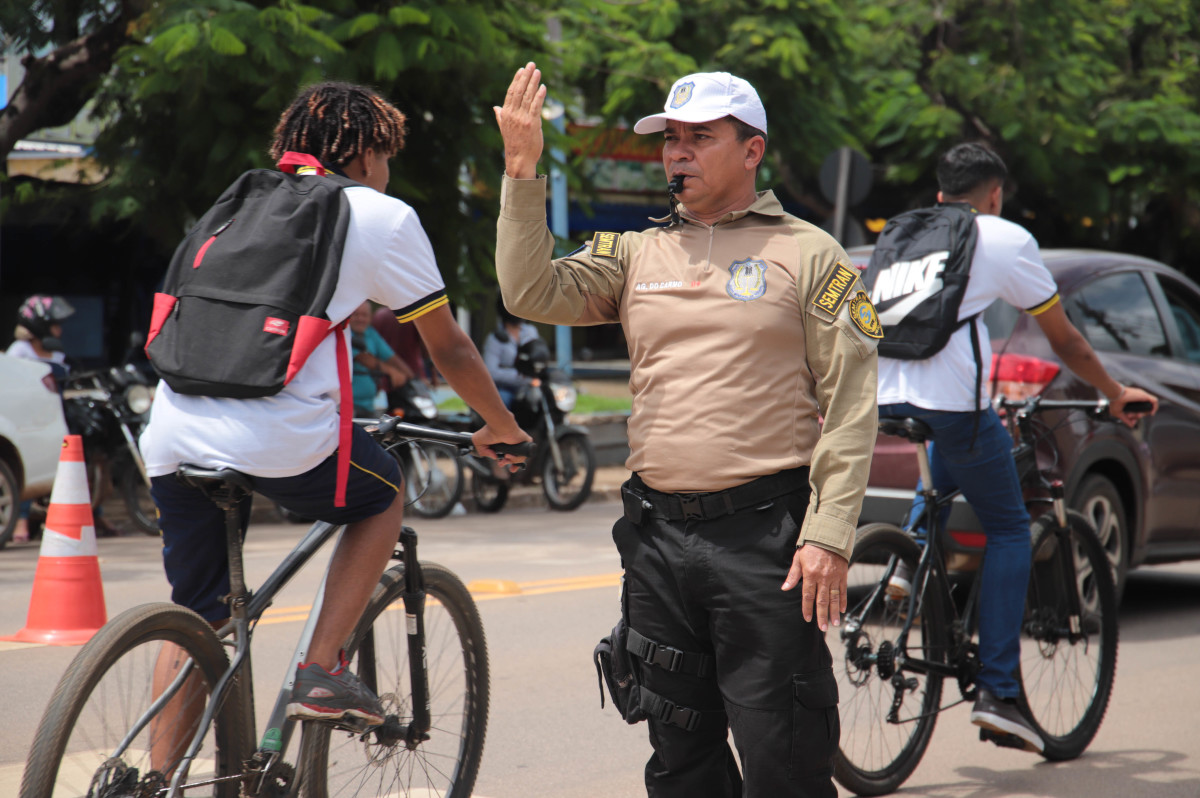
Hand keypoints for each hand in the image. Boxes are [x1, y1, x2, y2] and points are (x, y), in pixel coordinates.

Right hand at [472, 423, 531, 471]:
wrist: (498, 425)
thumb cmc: (489, 431)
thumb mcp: (478, 443)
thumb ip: (483, 452)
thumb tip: (495, 457)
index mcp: (504, 444)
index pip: (509, 456)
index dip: (506, 462)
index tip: (501, 464)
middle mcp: (512, 444)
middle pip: (516, 459)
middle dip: (509, 464)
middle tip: (502, 464)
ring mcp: (520, 442)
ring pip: (520, 458)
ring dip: (512, 462)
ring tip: (505, 458)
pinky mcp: (526, 441)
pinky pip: (526, 453)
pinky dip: (519, 458)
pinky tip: (510, 455)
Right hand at [493, 61, 545, 179]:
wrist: (520, 159)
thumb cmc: (514, 144)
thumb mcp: (504, 128)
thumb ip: (501, 116)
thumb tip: (496, 108)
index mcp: (506, 114)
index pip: (511, 92)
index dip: (517, 80)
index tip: (522, 70)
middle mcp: (513, 114)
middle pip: (519, 91)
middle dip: (526, 76)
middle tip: (532, 65)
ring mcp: (522, 119)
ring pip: (528, 96)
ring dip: (534, 82)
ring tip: (538, 72)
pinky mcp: (532, 124)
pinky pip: (536, 106)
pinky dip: (539, 96)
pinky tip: (543, 87)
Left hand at [782, 544, 848, 631]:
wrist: (829, 537)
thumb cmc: (811, 548)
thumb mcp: (798, 559)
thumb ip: (793, 575)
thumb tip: (785, 588)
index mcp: (810, 574)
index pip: (808, 595)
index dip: (807, 608)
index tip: (807, 619)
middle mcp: (823, 578)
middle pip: (822, 600)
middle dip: (822, 615)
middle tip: (823, 628)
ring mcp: (834, 577)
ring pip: (834, 598)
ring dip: (834, 612)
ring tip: (834, 623)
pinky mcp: (842, 575)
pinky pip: (842, 590)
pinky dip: (842, 601)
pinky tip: (842, 610)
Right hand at [1109, 385, 1157, 426]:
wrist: (1114, 395)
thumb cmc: (1114, 402)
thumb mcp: (1118, 414)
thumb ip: (1126, 420)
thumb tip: (1132, 425)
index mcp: (1132, 402)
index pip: (1138, 410)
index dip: (1136, 416)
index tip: (1129, 417)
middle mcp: (1138, 399)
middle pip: (1143, 410)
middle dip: (1138, 416)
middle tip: (1130, 416)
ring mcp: (1142, 397)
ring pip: (1148, 407)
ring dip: (1144, 414)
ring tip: (1137, 415)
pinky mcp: (1145, 396)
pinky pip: (1154, 401)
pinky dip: (1154, 408)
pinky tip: (1152, 413)